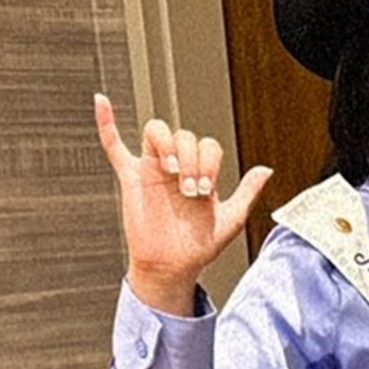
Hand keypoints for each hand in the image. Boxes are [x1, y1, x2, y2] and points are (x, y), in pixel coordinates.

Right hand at [95, 94, 273, 312]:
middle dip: (191, 160)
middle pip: (183, 135)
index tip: (206, 189)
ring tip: (172, 172)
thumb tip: (266, 169)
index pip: (207, 144)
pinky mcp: (130, 178)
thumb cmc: (199, 245)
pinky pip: (114, 146)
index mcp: (200, 172)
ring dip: (166, 145)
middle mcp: (177, 166)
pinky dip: (106, 123)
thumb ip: (247, 192)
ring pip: (156, 131)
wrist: (172, 266)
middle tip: (191, 190)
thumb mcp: (231, 218)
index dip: (209, 161)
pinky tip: (101, 102)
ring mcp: (152, 169)